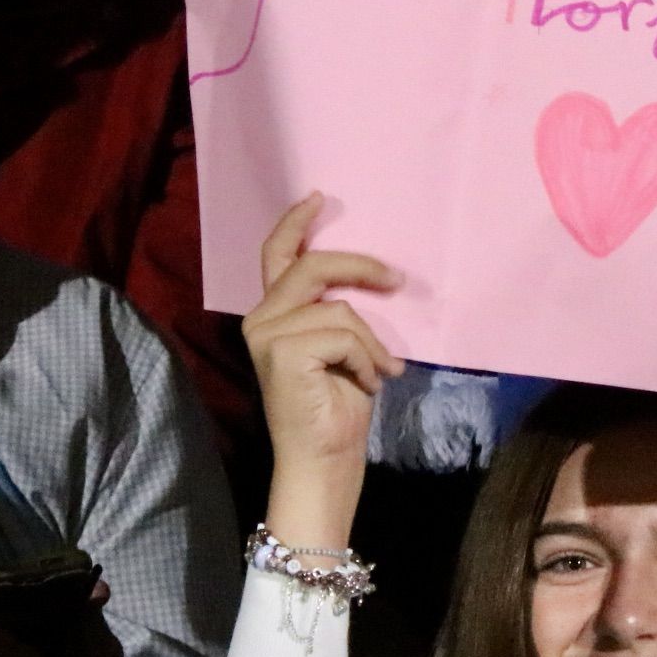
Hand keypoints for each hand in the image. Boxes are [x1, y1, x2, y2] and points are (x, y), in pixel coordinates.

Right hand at [245, 194, 401, 548]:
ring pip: (339, 308)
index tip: (319, 198)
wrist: (325, 458)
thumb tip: (372, 277)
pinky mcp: (282, 351)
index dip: (296, 222)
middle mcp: (260, 317)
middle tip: (396, 279)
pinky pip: (344, 334)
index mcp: (273, 313)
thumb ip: (337, 310)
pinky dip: (365, 359)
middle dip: (360, 266)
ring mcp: (266, 334)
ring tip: (376, 372)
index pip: (277, 254)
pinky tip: (365, 384)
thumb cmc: (337, 406)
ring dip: (371, 342)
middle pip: (313, 265)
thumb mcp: (341, 345)